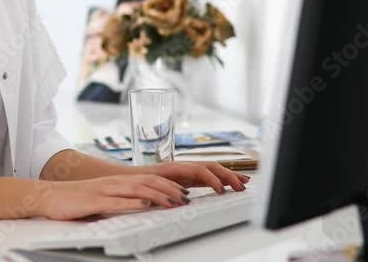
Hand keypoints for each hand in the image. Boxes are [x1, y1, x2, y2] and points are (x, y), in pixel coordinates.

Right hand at [40, 174, 192, 220]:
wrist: (49, 195)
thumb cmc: (75, 199)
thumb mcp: (102, 198)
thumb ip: (120, 201)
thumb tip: (141, 208)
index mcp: (117, 182)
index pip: (148, 180)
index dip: (168, 186)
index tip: (183, 193)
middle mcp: (113, 183)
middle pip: (148, 182)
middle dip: (169, 190)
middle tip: (186, 199)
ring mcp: (104, 190)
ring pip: (136, 189)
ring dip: (157, 195)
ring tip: (173, 202)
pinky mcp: (93, 201)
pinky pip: (116, 200)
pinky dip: (133, 202)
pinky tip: (145, 205)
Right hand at [135, 161, 249, 193]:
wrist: (123, 182)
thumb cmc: (143, 188)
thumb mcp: (168, 191)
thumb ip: (182, 193)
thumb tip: (193, 201)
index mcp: (184, 173)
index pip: (211, 171)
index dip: (228, 175)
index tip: (242, 182)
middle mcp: (183, 167)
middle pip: (212, 166)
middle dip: (230, 174)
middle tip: (245, 184)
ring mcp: (178, 166)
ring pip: (206, 166)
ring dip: (223, 176)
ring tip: (235, 186)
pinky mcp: (172, 168)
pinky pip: (195, 171)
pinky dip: (209, 178)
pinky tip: (216, 187)